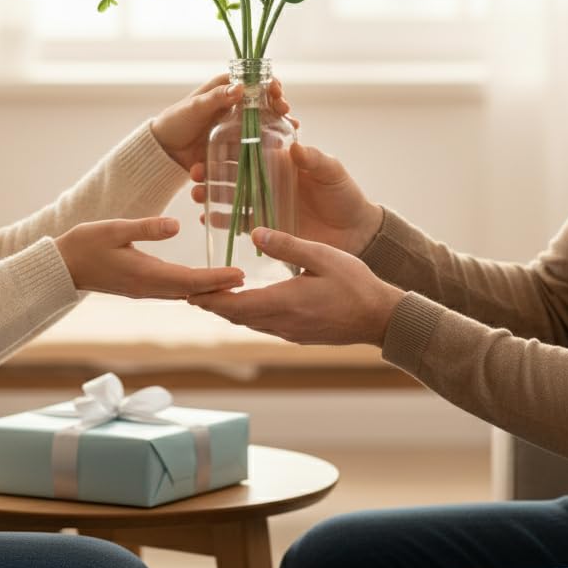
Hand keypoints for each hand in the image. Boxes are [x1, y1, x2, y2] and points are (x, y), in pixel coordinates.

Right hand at [56, 216, 243, 297]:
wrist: (61, 266)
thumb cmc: (86, 244)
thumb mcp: (115, 229)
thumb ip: (146, 228)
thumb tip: (176, 226)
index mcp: (145, 274)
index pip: (189, 280)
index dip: (216, 278)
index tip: (239, 275)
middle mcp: (148, 287)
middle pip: (191, 291)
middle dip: (218, 287)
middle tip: (246, 281)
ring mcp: (143, 289)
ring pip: (182, 293)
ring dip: (207, 289)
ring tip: (231, 282)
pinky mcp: (139, 287)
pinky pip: (172, 290)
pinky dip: (191, 287)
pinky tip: (201, 282)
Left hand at [151, 74, 293, 170]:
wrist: (164, 150)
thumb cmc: (175, 121)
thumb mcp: (195, 107)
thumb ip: (216, 98)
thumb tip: (240, 87)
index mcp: (225, 89)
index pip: (252, 80)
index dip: (268, 83)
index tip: (277, 90)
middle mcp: (234, 105)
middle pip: (263, 100)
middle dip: (278, 103)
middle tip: (285, 109)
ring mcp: (236, 124)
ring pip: (264, 120)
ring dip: (280, 121)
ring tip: (291, 126)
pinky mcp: (235, 143)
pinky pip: (256, 140)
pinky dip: (271, 140)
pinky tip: (282, 145)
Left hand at [189, 227, 404, 345]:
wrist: (380, 318)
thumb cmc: (355, 284)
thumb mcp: (322, 255)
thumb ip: (286, 245)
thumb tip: (254, 232)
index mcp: (284, 302)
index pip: (234, 305)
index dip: (209, 299)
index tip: (187, 290)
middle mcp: (281, 323)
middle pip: (236, 317)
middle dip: (212, 304)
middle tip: (189, 292)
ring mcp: (290, 332)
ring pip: (249, 323)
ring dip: (229, 310)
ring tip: (211, 295)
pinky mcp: (298, 335)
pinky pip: (263, 326)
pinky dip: (248, 314)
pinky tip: (247, 302)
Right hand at [192, 142, 382, 255]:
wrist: (355, 233)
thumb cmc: (345, 196)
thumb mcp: (332, 172)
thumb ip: (315, 160)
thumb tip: (295, 147)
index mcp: (282, 162)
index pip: (250, 150)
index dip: (229, 147)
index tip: (210, 145)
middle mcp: (269, 182)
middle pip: (233, 173)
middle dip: (211, 171)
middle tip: (194, 173)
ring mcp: (265, 204)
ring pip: (231, 197)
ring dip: (211, 195)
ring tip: (196, 194)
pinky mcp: (266, 228)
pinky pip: (238, 223)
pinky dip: (221, 221)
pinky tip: (207, 219)